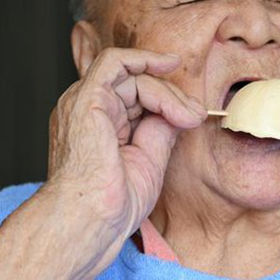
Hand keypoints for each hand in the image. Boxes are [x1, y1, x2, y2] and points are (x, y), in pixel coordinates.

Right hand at [44, 48, 205, 248]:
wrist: (91, 220)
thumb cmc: (114, 203)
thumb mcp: (149, 158)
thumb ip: (161, 128)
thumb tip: (182, 109)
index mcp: (97, 125)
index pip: (134, 97)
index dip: (167, 99)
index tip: (194, 113)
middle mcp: (87, 110)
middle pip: (135, 84)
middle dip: (172, 96)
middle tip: (196, 116)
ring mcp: (83, 102)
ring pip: (132, 76)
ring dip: (167, 91)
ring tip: (187, 116)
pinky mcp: (87, 99)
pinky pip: (115, 62)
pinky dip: (144, 59)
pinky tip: (168, 65)